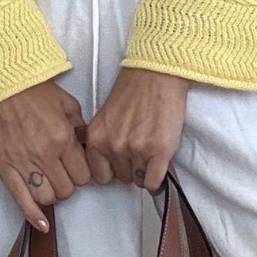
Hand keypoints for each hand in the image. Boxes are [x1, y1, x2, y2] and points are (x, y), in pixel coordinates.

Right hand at [0, 79, 91, 231]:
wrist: (0, 85)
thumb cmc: (34, 91)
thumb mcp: (68, 104)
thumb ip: (80, 128)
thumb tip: (86, 147)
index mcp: (63, 138)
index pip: (84, 175)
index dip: (83, 174)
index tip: (78, 168)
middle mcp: (44, 154)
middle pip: (67, 190)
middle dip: (69, 184)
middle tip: (63, 173)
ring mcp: (22, 163)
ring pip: (47, 197)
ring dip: (52, 194)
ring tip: (49, 182)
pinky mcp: (3, 168)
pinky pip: (21, 199)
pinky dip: (33, 215)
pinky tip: (42, 224)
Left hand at [84, 67, 188, 193]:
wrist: (156, 74)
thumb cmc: (133, 91)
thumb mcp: (106, 117)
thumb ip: (104, 141)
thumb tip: (109, 166)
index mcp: (97, 138)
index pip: (99, 176)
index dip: (111, 170)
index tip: (119, 163)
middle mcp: (114, 146)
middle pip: (121, 178)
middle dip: (129, 168)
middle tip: (138, 151)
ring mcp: (137, 150)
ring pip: (139, 180)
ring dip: (145, 170)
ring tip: (150, 151)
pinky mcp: (159, 151)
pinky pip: (154, 182)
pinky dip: (157, 180)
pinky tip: (159, 168)